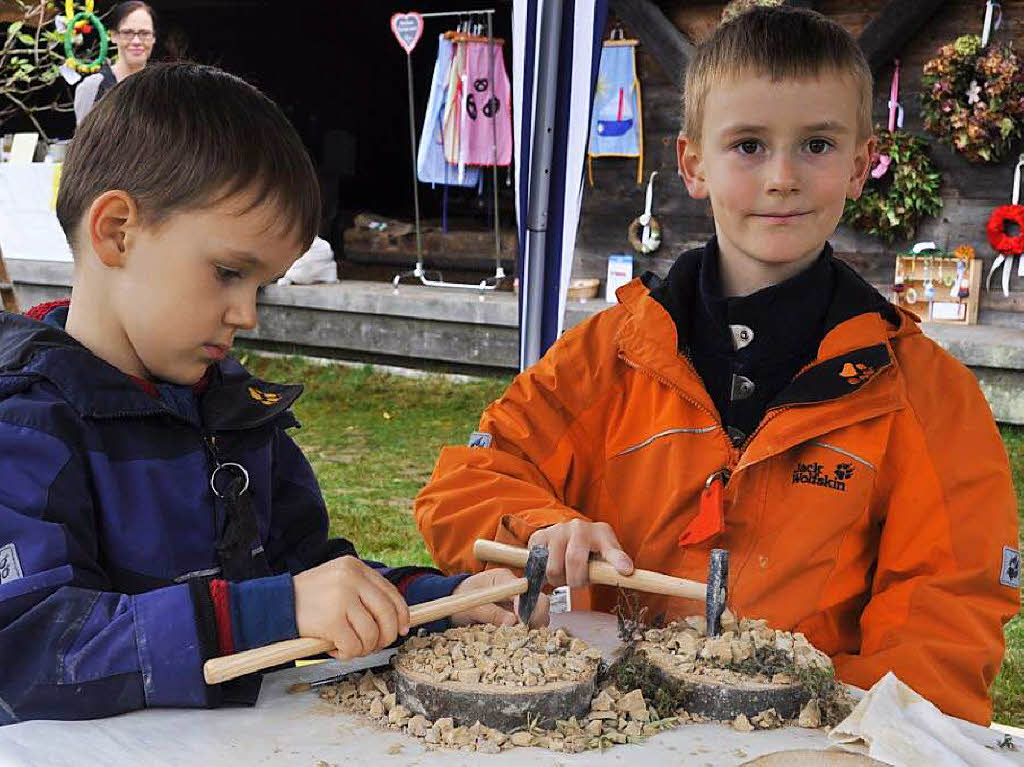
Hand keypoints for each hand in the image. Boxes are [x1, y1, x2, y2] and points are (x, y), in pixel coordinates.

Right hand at [293, 556, 409, 659]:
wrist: (275, 604)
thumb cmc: (309, 599)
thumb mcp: (339, 582)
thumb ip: (363, 593)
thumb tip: (395, 619)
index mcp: (355, 567)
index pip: (390, 593)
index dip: (401, 614)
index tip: (402, 629)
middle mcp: (351, 578)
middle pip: (387, 614)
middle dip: (386, 636)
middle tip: (376, 646)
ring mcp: (341, 598)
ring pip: (371, 634)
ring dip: (363, 648)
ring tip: (348, 647)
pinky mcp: (331, 619)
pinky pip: (353, 646)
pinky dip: (348, 654)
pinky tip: (335, 649)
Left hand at [449, 568, 549, 627]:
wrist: (452, 600)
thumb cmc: (459, 598)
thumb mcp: (471, 606)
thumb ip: (491, 613)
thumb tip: (513, 622)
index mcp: (504, 578)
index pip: (527, 589)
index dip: (529, 607)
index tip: (523, 623)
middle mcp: (515, 588)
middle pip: (539, 601)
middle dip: (537, 618)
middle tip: (527, 634)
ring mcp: (517, 601)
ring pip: (537, 613)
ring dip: (533, 626)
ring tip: (522, 637)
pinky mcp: (516, 614)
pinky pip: (529, 622)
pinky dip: (528, 631)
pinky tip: (520, 638)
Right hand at [528, 519, 632, 587]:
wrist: (565, 537)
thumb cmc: (589, 551)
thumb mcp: (605, 557)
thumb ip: (614, 565)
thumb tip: (627, 571)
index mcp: (602, 533)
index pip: (611, 549)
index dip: (618, 560)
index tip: (625, 570)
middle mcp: (580, 527)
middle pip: (575, 561)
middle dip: (575, 580)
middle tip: (577, 582)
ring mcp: (558, 530)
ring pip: (554, 568)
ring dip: (558, 579)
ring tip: (564, 573)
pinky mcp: (540, 536)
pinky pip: (538, 564)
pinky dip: (543, 573)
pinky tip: (552, 565)